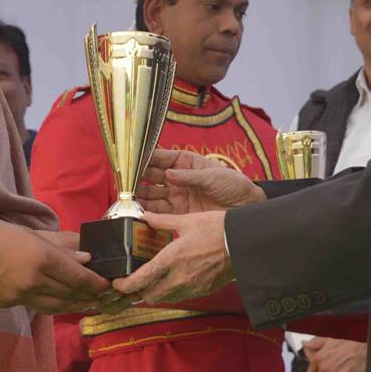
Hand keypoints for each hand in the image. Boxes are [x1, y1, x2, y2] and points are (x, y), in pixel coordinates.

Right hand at [0, 216, 109, 313]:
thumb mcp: (29, 233)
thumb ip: (60, 246)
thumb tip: (85, 256)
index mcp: (41, 257)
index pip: (77, 277)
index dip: (95, 283)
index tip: (106, 285)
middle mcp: (33, 280)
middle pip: (69, 294)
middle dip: (87, 296)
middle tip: (100, 296)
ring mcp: (19, 295)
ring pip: (54, 306)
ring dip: (72, 305)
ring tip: (84, 303)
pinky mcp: (7, 304)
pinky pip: (35, 305)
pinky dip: (50, 304)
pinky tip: (57, 300)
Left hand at [111, 210, 233, 303]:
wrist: (244, 242)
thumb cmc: (216, 228)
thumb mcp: (187, 220)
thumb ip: (163, 221)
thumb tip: (146, 216)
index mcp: (172, 258)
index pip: (141, 280)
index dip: (125, 285)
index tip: (118, 283)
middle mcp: (179, 277)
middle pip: (150, 295)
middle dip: (140, 291)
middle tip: (136, 280)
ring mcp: (192, 287)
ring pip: (165, 298)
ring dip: (157, 291)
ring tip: (154, 279)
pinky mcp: (203, 290)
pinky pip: (181, 296)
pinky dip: (173, 291)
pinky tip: (175, 278)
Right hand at [137, 148, 264, 213]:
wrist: (246, 207)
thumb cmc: (233, 185)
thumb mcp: (212, 177)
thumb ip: (189, 177)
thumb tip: (168, 174)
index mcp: (185, 162)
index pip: (161, 158)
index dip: (145, 158)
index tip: (131, 160)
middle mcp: (177, 178)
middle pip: (152, 177)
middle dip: (137, 178)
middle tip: (124, 182)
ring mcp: (178, 196)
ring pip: (152, 195)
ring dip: (139, 196)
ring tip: (126, 198)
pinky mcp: (180, 213)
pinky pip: (160, 212)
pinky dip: (148, 212)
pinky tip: (137, 212)